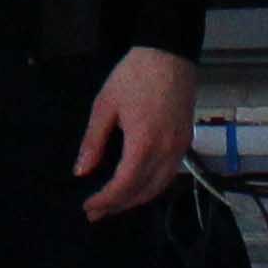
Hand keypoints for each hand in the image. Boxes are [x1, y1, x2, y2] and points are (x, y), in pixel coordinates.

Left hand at [74, 48, 196, 222]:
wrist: (169, 55)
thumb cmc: (132, 76)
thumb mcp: (104, 106)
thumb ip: (93, 141)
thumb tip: (81, 171)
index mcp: (144, 143)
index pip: (124, 185)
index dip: (106, 200)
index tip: (88, 207)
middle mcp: (167, 151)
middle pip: (143, 191)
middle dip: (118, 205)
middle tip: (96, 212)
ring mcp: (180, 148)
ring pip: (159, 187)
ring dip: (136, 200)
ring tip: (113, 204)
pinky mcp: (186, 142)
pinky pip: (169, 175)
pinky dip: (152, 187)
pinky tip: (136, 187)